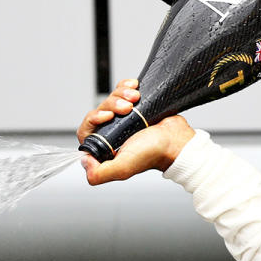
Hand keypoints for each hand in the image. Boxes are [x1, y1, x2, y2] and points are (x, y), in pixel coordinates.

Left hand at [77, 79, 194, 184]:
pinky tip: (136, 89)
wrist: (176, 139)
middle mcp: (112, 135)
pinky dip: (127, 86)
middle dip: (112, 104)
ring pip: (111, 99)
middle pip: (99, 110)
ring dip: (121, 94)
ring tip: (135, 99)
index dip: (94, 119)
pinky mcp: (135, 106)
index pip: (87, 130)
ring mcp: (123, 120)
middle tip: (126, 107)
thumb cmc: (154, 153)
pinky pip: (122, 91)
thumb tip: (84, 160)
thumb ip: (99, 174)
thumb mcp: (123, 168)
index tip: (108, 116)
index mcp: (106, 149)